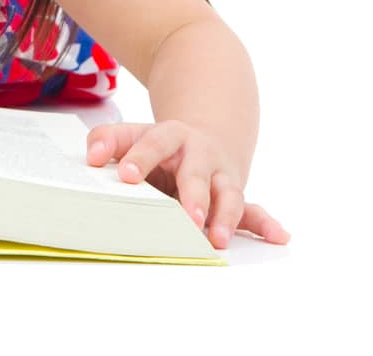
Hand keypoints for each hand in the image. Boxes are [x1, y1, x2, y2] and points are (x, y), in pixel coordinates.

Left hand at [85, 120, 290, 249]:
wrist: (203, 136)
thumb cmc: (160, 144)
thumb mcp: (132, 134)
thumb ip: (107, 140)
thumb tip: (91, 157)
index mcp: (172, 136)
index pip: (155, 142)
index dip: (140, 157)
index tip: (126, 175)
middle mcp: (201, 156)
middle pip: (197, 173)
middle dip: (193, 195)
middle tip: (187, 217)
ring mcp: (221, 177)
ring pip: (229, 195)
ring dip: (225, 217)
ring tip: (218, 238)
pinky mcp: (234, 197)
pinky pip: (254, 211)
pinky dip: (266, 224)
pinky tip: (280, 235)